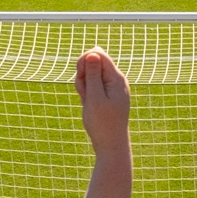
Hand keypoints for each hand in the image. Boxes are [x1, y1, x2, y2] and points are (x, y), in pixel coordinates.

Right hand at [75, 48, 130, 162]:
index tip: (80, 76)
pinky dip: (86, 92)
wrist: (111, 144)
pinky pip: (92, 85)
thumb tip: (93, 53)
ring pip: (90, 74)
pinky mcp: (106, 94)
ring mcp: (111, 86)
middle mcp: (116, 79)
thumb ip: (93, 75)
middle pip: (93, 63)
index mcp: (116, 78)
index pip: (98, 54)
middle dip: (83, 74)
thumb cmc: (102, 123)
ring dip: (83, 85)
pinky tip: (87, 104)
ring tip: (86, 102)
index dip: (84, 61)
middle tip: (84, 93)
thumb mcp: (94, 98)